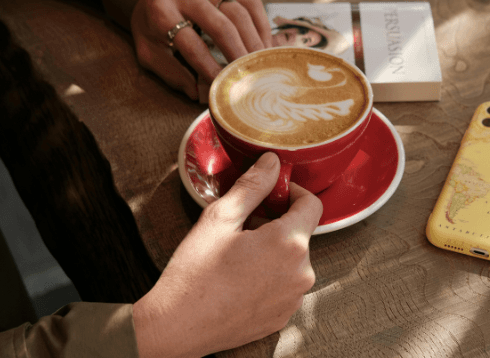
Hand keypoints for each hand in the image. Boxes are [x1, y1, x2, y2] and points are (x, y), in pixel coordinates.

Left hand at [130, 0, 272, 102]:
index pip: (192, 45)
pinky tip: (264, 46)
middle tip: (250, 77)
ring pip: (240, 14)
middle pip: (221, 27)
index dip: (209, 68)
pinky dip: (261, 26)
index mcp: (162, 12)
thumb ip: (172, 73)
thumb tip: (200, 93)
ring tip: (260, 64)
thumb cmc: (154, 27)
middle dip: (238, 55)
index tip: (223, 85)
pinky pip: (251, 3)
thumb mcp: (149, 52)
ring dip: (253, 42)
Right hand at [133, 153, 322, 357]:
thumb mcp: (220, 218)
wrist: (178, 327)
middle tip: (242, 227)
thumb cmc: (195, 274)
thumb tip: (272, 163)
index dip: (292, 192)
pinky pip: (285, 284)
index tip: (272, 194)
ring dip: (273, 250)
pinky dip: (269, 276)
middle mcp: (301, 272)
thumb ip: (252, 186)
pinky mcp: (283, 316)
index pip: (312, 204)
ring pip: (292, 259)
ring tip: (237, 255)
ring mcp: (294, 297)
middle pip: (299, 232)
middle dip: (276, 223)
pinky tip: (240, 278)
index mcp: (290, 243)